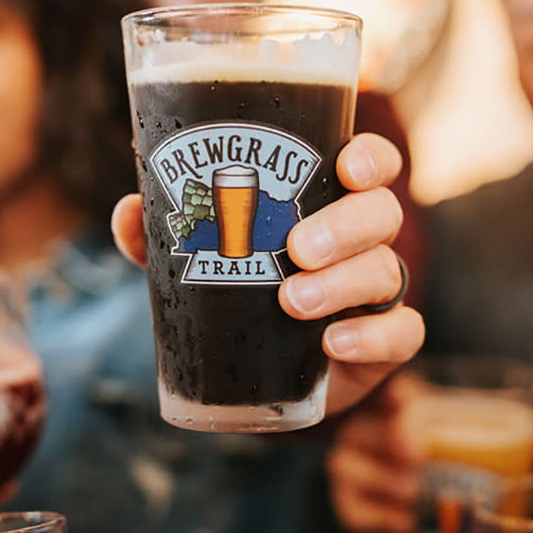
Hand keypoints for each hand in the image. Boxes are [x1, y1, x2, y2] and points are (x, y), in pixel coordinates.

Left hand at [112, 132, 424, 414]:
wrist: (251, 374)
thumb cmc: (234, 290)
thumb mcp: (194, 258)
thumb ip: (163, 233)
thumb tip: (129, 210)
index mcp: (328, 202)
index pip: (370, 165)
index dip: (370, 159)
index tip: (347, 167)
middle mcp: (362, 241)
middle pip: (382, 213)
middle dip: (346, 225)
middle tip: (298, 249)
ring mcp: (376, 293)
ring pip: (386, 271)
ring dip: (343, 282)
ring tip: (292, 301)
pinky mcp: (382, 345)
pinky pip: (403, 334)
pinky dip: (372, 336)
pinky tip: (333, 342)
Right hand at [327, 368, 532, 532]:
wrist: (408, 499)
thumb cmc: (443, 456)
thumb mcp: (469, 437)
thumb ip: (510, 434)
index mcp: (394, 402)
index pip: (384, 387)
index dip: (392, 392)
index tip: (407, 401)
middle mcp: (363, 427)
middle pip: (360, 426)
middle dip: (387, 438)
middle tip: (418, 455)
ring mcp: (349, 464)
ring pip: (347, 466)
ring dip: (381, 480)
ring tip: (413, 492)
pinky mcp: (347, 501)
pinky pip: (350, 508)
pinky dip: (376, 518)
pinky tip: (403, 525)